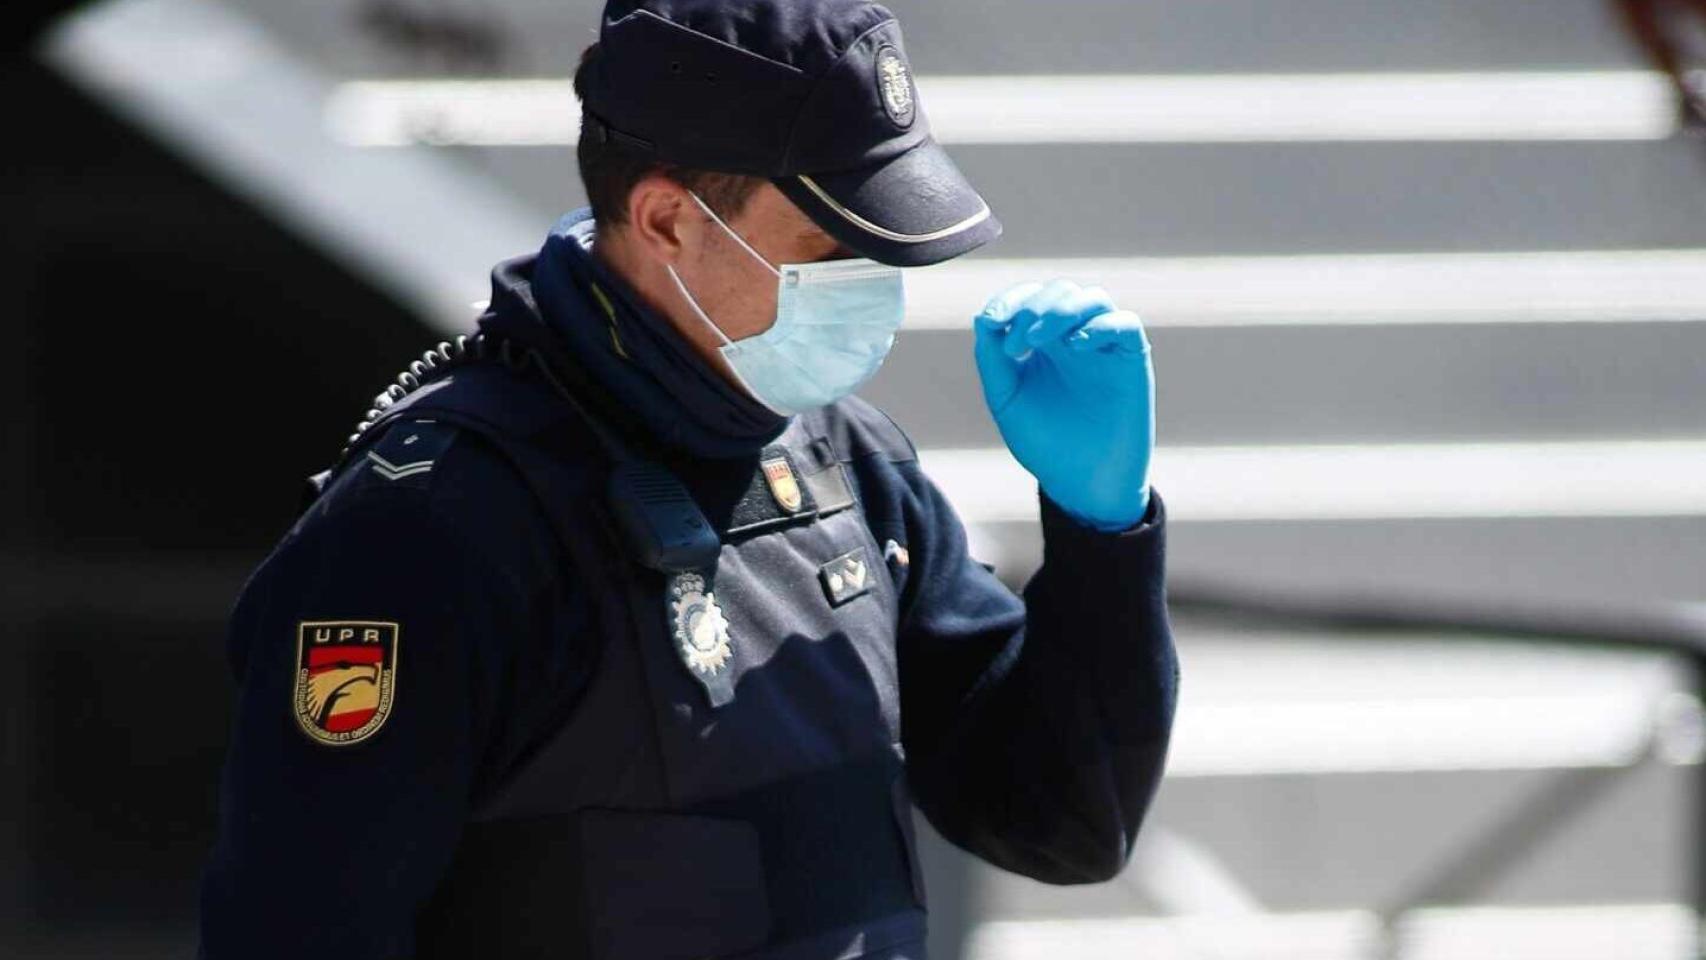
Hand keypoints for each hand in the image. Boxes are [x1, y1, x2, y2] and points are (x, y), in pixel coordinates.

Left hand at [973, 280, 1154, 530]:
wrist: (1081, 482)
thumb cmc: (1044, 443)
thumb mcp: (1006, 399)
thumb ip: (991, 359)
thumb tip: (983, 317)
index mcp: (1044, 342)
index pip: (1029, 299)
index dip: (1009, 300)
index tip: (991, 321)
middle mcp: (1075, 337)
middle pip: (1060, 291)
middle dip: (1032, 307)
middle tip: (1016, 344)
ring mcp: (1105, 346)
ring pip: (1093, 298)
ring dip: (1062, 309)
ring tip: (1037, 338)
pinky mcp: (1132, 360)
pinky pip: (1126, 324)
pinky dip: (1101, 326)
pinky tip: (1076, 346)